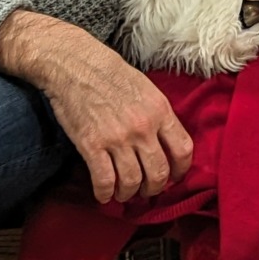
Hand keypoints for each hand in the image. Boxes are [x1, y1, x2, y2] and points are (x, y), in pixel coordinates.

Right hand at [0, 11, 192, 204]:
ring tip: (124, 194)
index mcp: (160, 111)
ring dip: (129, 194)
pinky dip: (105, 194)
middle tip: (146, 191)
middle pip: (158, 173)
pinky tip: (104, 195)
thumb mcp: (147, 89)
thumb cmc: (111, 74)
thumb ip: (159, 115)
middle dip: (154, 189)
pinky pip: (104, 181)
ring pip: (132, 181)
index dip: (180, 171)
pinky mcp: (92, 145)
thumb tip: (166, 142)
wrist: (76, 64)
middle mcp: (143, 127)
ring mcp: (117, 138)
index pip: (183, 150)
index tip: (173, 177)